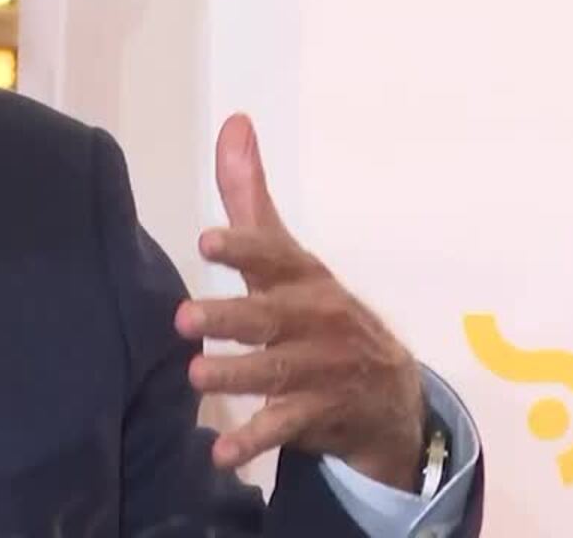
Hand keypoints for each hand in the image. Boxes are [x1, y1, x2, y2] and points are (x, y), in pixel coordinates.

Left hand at [175, 114, 424, 488]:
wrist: (389, 394)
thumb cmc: (314, 310)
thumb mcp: (286, 255)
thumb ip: (249, 196)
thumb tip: (234, 121)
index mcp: (303, 277)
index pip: (274, 256)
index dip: (244, 248)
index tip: (208, 241)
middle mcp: (315, 320)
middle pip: (270, 317)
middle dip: (230, 318)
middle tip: (183, 318)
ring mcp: (321, 370)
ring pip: (276, 373)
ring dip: (237, 376)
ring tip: (196, 377)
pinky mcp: (319, 415)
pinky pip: (285, 429)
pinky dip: (254, 442)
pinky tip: (221, 453)